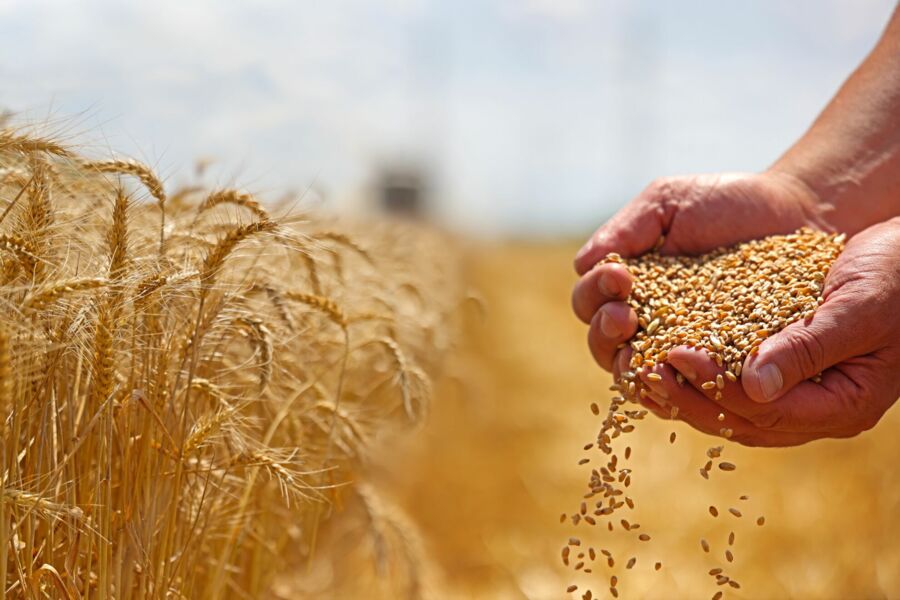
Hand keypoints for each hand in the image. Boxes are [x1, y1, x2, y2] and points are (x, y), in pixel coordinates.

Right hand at [572, 171, 831, 371]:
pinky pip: (688, 393)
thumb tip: (586, 264)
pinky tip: (684, 377)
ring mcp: (679, 352)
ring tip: (646, 353)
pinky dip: (679, 392)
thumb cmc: (726, 203)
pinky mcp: (717, 372)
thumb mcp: (667, 202)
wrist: (796, 214)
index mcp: (625, 288)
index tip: (619, 276)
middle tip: (627, 316)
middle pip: (603, 346)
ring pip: (637, 376)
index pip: (589, 303)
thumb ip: (625, 228)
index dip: (595, 293)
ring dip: (633, 367)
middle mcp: (643, 325)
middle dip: (606, 332)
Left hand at [632, 217, 899, 445]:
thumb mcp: (858, 306)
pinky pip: (731, 380)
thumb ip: (808, 347)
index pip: (766, 412)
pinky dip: (697, 368)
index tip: (674, 353)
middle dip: (686, 395)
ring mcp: (799, 392)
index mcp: (844, 404)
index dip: (715, 386)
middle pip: (739, 419)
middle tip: (640, 366)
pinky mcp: (782, 368)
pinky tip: (662, 348)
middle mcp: (817, 408)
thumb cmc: (897, 275)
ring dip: (682, 389)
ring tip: (639, 363)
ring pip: (729, 407)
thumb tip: (753, 387)